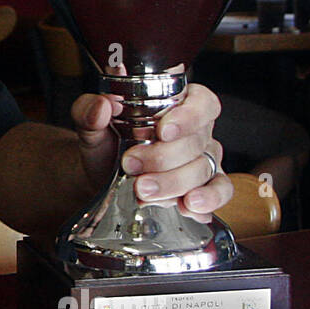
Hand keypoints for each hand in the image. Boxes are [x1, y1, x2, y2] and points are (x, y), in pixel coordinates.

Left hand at [71, 81, 232, 217]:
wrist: (101, 178)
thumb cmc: (106, 144)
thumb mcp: (92, 125)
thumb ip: (89, 110)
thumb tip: (101, 106)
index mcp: (178, 105)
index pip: (201, 102)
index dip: (188, 117)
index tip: (163, 130)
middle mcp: (197, 132)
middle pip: (197, 142)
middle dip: (163, 157)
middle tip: (132, 164)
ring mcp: (204, 160)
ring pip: (204, 170)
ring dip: (173, 183)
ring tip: (144, 190)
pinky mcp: (205, 187)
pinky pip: (220, 191)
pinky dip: (206, 200)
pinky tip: (186, 206)